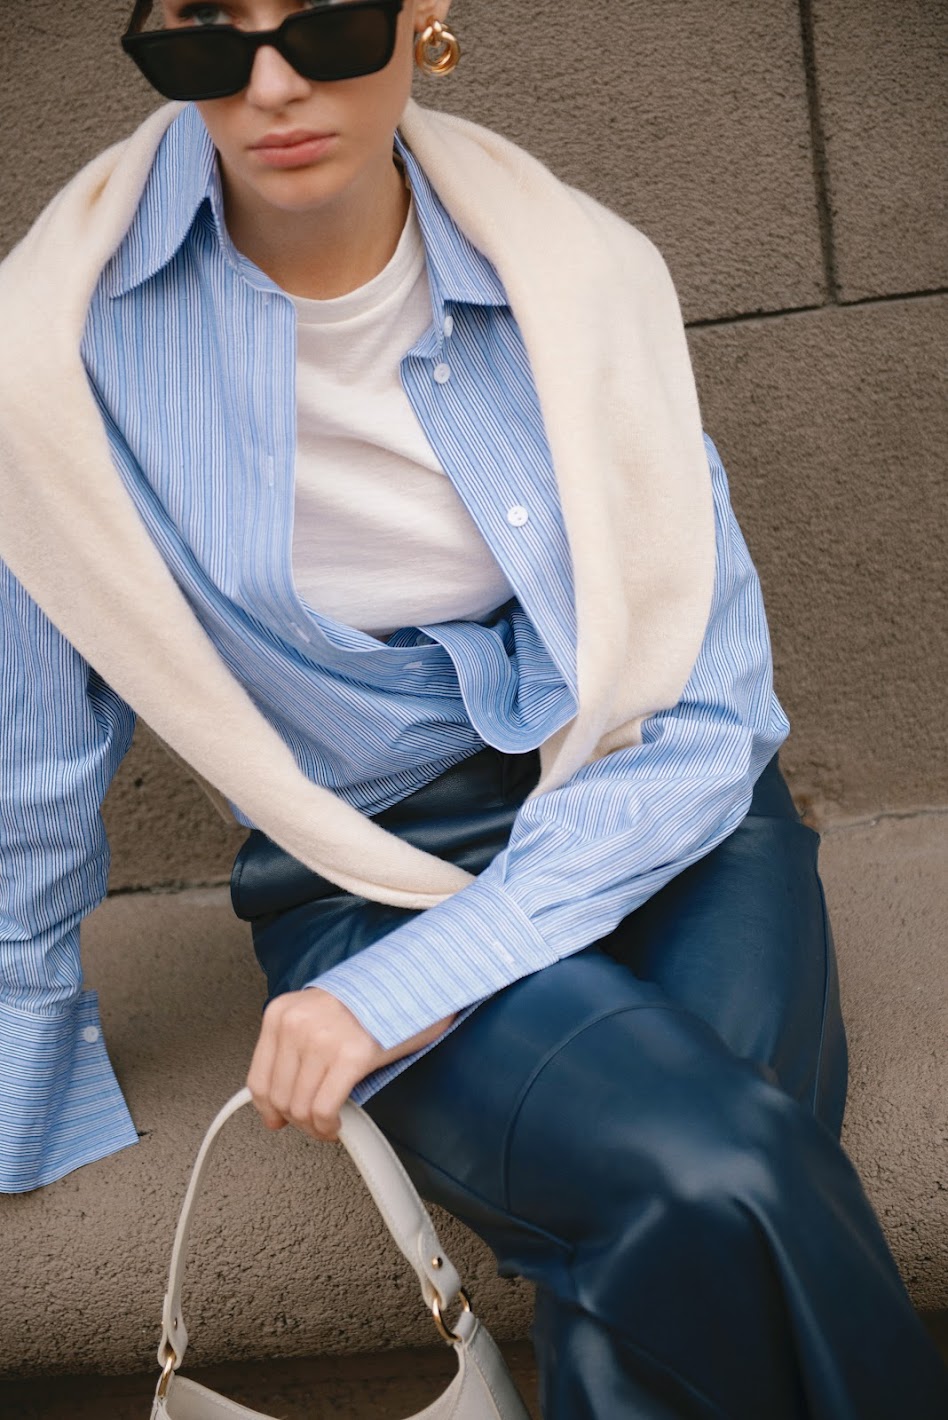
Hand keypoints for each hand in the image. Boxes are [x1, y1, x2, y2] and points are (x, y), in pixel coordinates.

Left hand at [247, 987, 454, 1141]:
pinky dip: (328, 1125)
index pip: (259, 1077)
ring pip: (300, 1107)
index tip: (276, 1118)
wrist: (408, 984)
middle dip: (296, 1121)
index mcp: (282, 1013)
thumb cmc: (367, 1001)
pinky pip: (324, 1109)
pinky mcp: (350, 1056)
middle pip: (279, 1097)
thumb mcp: (317, 1015)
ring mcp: (322, 1040)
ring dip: (314, 1126)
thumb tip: (281, 1093)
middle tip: (312, 1124)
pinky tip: (337, 1124)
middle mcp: (297, 1024)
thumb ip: (295, 1047)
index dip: (268, 1109)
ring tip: (327, 1125)